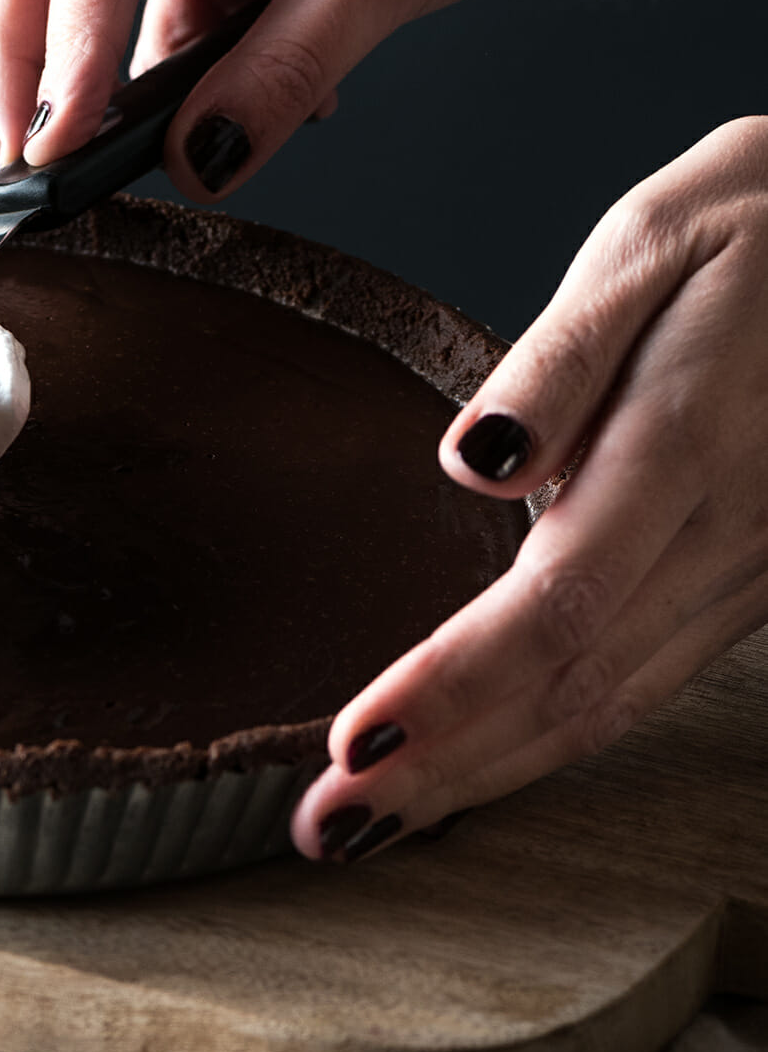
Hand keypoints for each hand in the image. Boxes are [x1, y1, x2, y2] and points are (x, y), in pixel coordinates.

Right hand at [0, 0, 637, 190]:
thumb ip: (285, 69)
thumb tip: (199, 163)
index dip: (62, 55)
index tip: (54, 150)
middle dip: (21, 69)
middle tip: (25, 171)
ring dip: (88, 84)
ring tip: (107, 167)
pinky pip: (157, 28)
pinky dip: (172, 88)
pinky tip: (227, 125)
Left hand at [291, 119, 767, 860]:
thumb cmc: (759, 224)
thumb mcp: (649, 243)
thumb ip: (558, 362)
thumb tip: (475, 463)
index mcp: (685, 443)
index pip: (554, 602)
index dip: (454, 686)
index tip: (357, 741)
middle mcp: (729, 531)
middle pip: (573, 684)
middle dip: (444, 767)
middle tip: (327, 827)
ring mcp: (752, 569)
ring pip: (612, 703)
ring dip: (489, 774)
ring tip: (375, 821)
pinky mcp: (754, 580)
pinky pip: (648, 682)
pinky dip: (554, 739)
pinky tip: (479, 764)